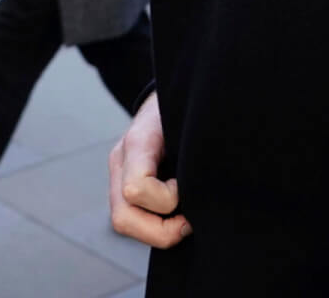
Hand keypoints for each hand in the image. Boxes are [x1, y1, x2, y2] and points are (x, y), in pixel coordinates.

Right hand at [109, 93, 190, 247]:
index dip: (165, 199)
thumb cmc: (186, 107)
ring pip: (123, 223)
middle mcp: (121, 160)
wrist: (170, 97)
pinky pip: (131, 218)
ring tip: (184, 221)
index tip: (185, 187)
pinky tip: (176, 216)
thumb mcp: (192, 119)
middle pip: (122, 218)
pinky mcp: (122, 185)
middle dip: (160, 231)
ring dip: (157, 231)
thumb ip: (195, 147)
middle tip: (188, 223)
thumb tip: (210, 182)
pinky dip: (155, 225)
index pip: (136, 187)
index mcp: (138, 141)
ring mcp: (118, 174)